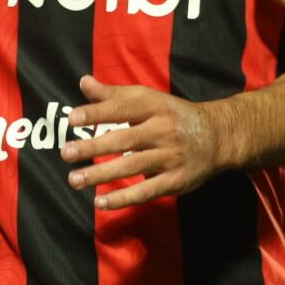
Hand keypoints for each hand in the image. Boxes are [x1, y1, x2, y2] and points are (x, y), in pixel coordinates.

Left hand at [60, 75, 226, 209]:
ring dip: (101, 174)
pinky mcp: (175, 180)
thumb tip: (83, 82)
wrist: (218, 136)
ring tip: (74, 180)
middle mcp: (163, 130)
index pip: (123, 108)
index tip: (72, 118)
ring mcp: (170, 156)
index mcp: (155, 106)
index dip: (97, 112)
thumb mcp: (148, 99)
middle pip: (124, 139)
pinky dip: (123, 198)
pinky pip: (146, 191)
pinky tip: (100, 202)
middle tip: (65, 153)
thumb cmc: (174, 116)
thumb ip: (114, 95)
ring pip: (132, 166)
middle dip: (93, 147)